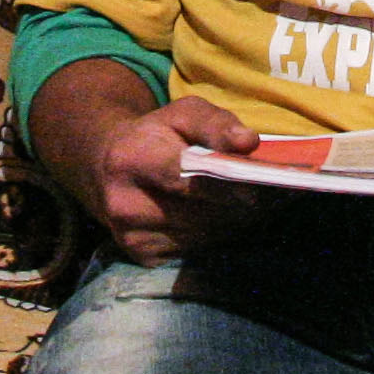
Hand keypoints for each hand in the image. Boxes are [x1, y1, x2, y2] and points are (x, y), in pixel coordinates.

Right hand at [31, 62, 271, 264]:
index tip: (260, 184)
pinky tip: (224, 222)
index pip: (188, 178)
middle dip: (240, 205)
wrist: (106, 169)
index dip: (228, 183)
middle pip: (202, 213)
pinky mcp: (142, 258)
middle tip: (267, 195)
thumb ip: (216, 124)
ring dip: (233, 224)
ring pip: (204, 236)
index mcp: (131, 159)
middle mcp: (125, 203)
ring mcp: (132, 236)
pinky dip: (217, 239)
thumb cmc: (156, 136)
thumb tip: (248, 144)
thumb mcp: (183, 115)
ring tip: (249, 206)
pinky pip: (196, 252)